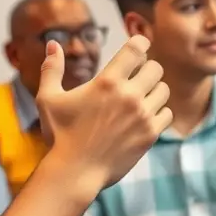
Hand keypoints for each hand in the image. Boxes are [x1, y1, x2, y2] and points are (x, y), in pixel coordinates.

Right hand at [35, 35, 171, 190]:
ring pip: (164, 89)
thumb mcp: (48, 99)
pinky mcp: (150, 134)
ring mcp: (142, 116)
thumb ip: (52, 69)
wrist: (75, 172)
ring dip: (154, 90)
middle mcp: (129, 96)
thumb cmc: (60, 135)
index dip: (140, 43)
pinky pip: (167, 113)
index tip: (138, 46)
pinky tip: (145, 116)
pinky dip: (159, 112)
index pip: (137, 49)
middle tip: (136, 76)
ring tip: (140, 97)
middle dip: (146, 68)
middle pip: (155, 67)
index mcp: (107, 82)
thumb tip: (53, 43)